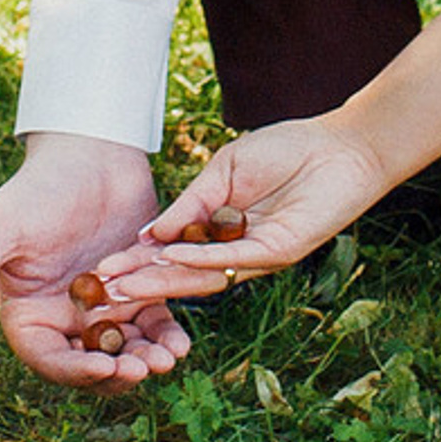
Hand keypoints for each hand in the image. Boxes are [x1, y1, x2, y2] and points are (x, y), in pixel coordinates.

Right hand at [0, 133, 190, 391]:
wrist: (90, 153)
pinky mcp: (140, 290)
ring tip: (167, 359)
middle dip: (118, 372)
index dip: (75, 372)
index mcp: (27, 316)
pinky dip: (167, 336)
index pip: (49, 360)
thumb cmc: (35, 189)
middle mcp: (65, 319)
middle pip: (92, 363)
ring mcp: (104, 308)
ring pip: (127, 349)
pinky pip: (155, 324)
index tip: (104, 368)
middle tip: (143, 368)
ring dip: (146, 360)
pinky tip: (182, 342)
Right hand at [89, 119, 395, 309]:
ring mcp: (256, 257)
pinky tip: (171, 259)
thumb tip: (149, 234)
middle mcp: (235, 253)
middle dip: (140, 283)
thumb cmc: (286, 151)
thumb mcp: (225, 170)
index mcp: (219, 232)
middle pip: (181, 275)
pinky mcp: (278, 252)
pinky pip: (233, 260)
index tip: (98, 269)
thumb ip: (191, 203)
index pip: (171, 254)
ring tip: (125, 286)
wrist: (341, 147)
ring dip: (163, 281)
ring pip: (203, 276)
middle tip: (99, 294)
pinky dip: (201, 260)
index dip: (136, 262)